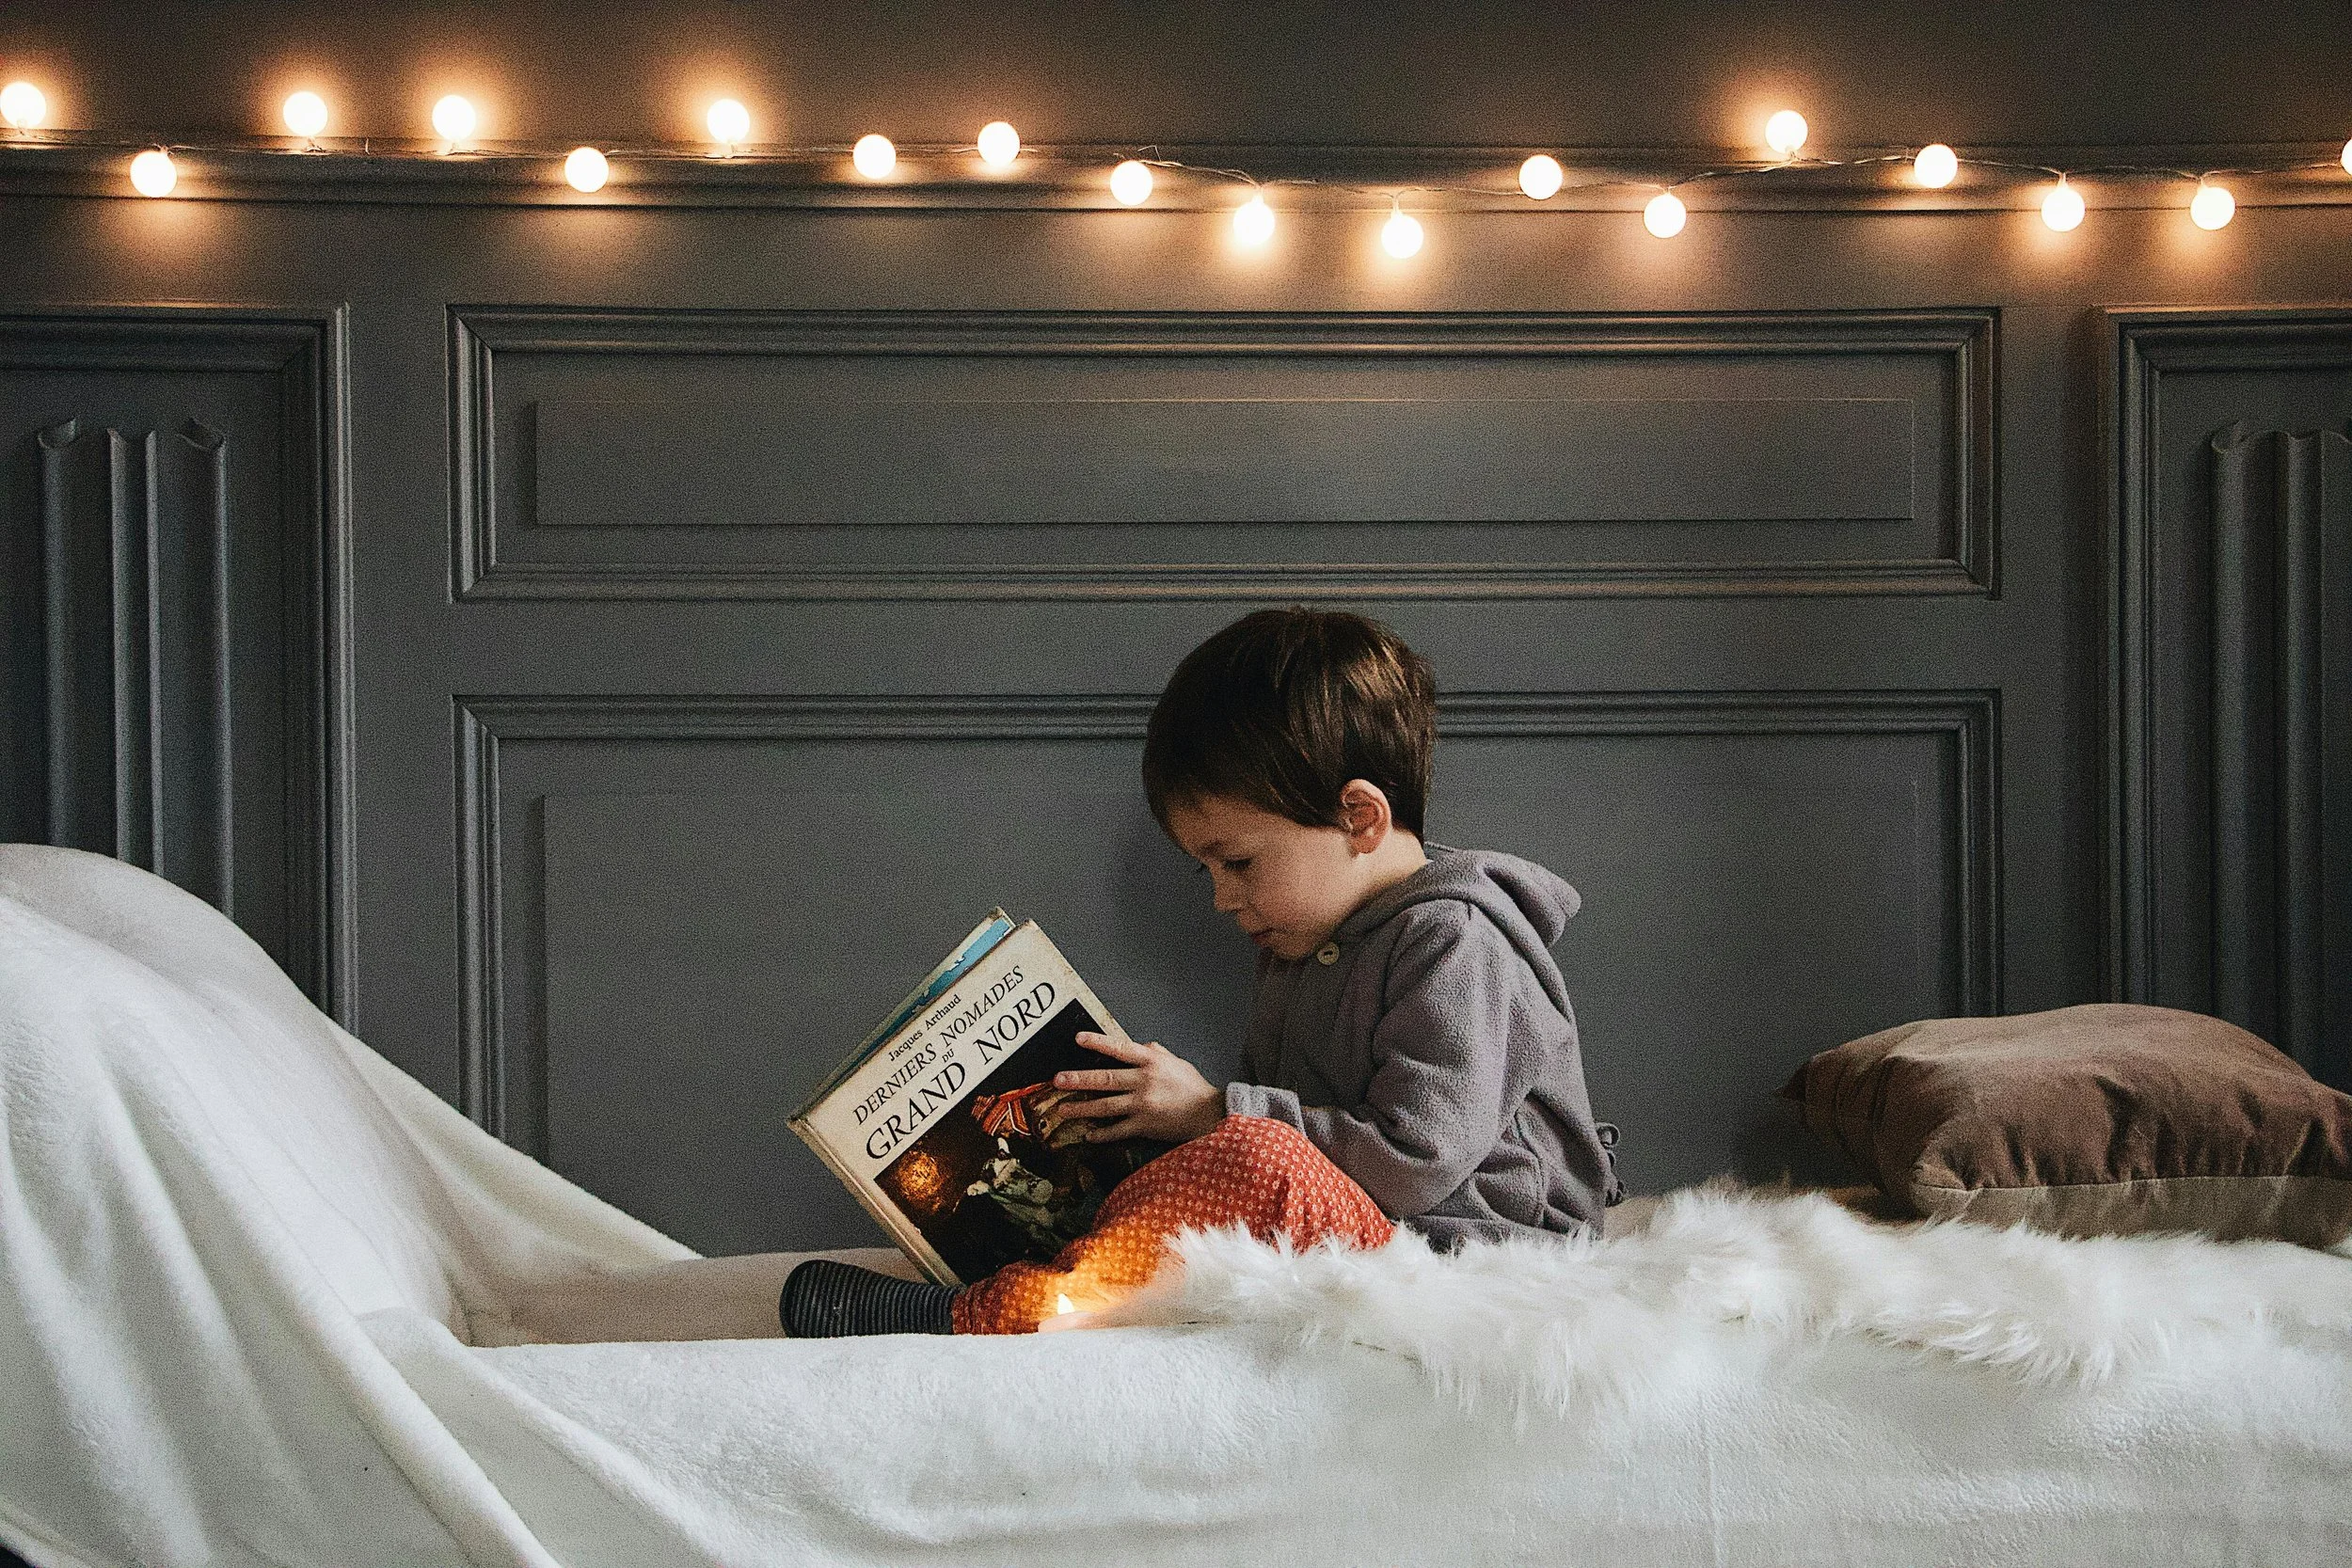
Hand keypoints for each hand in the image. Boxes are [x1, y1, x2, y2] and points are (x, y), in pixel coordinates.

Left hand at [1054, 1033, 1224, 1142]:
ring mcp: (1143, 1104)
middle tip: (1057, 1080)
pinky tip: (1088, 1135)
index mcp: (1151, 1061)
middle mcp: (1144, 1081)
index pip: (1119, 1048)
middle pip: (1105, 1079)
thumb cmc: (1192, 1086)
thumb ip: (1155, 1052)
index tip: (1077, 1039)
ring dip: (1082, 1108)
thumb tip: (1138, 1045)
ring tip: (1063, 1109)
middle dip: (1078, 1079)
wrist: (1209, 1113)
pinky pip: (1118, 1130)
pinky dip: (1102, 1134)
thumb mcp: (1175, 1061)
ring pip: (1105, 1106)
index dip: (1098, 1043)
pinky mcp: (1145, 1125)